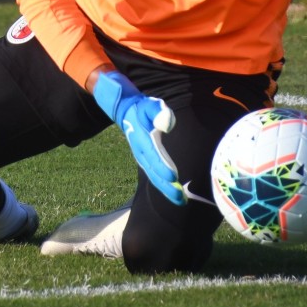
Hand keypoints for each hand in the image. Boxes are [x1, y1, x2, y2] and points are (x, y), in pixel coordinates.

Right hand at [92, 70, 185, 205]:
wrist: (126, 113)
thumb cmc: (141, 109)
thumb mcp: (149, 105)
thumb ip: (158, 112)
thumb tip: (167, 124)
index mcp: (142, 139)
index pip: (154, 156)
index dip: (163, 167)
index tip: (173, 177)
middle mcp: (141, 152)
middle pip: (154, 172)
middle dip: (167, 186)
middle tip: (180, 198)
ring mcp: (143, 158)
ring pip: (155, 177)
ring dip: (167, 190)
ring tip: (181, 201)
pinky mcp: (146, 161)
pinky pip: (155, 176)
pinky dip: (164, 186)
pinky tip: (175, 195)